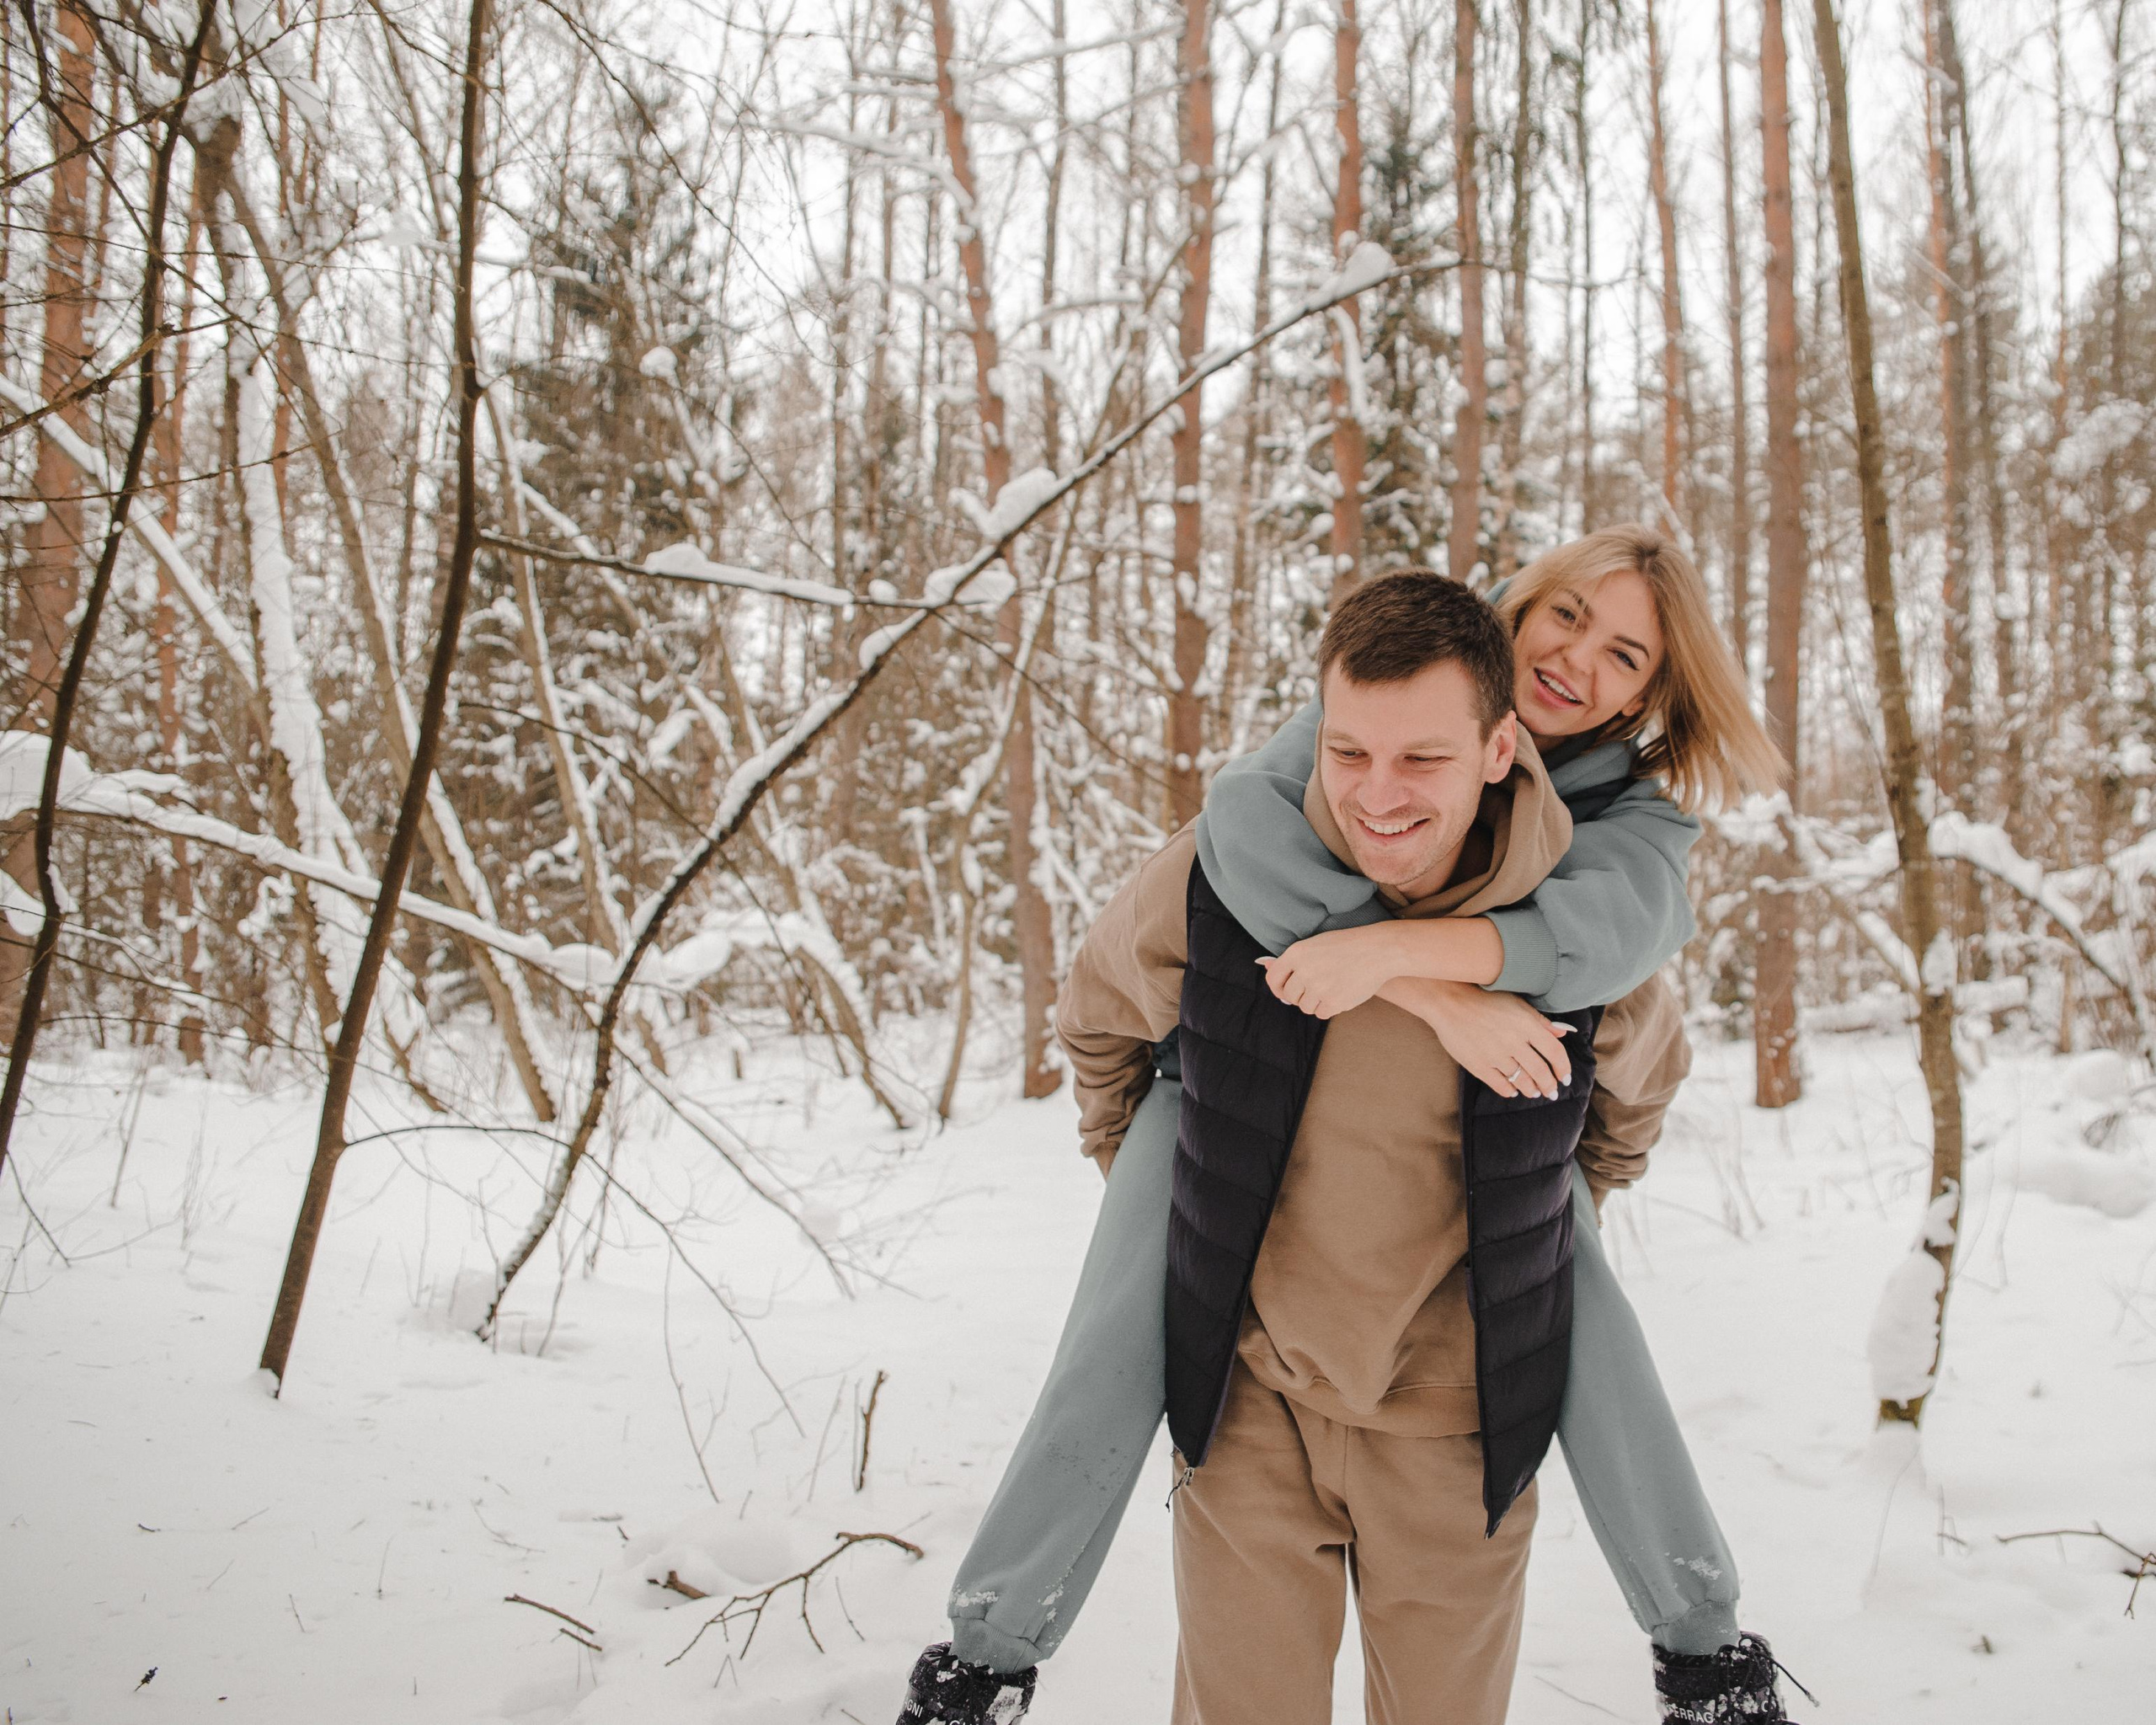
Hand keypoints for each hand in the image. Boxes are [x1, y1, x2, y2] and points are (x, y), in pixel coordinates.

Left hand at [1256, 926, 1395, 1019]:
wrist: (1378, 951)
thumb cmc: (1347, 945)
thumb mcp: (1316, 944)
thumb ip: (1292, 959)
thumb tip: (1265, 966)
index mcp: (1296, 953)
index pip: (1273, 978)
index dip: (1277, 987)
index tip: (1284, 991)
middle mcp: (1304, 971)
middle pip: (1289, 995)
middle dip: (1299, 995)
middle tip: (1315, 987)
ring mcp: (1318, 988)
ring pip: (1304, 1007)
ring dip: (1314, 1002)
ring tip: (1329, 989)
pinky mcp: (1333, 1002)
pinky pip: (1320, 1013)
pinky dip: (1327, 1008)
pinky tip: (1337, 995)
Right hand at [1378, 977, 1572, 1098]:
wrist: (1449, 1002)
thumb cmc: (1484, 999)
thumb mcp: (1517, 1003)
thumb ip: (1541, 1020)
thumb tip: (1563, 1033)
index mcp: (1527, 1024)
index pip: (1555, 1052)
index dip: (1564, 1068)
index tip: (1565, 1077)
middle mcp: (1514, 1042)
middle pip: (1541, 1071)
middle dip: (1550, 1085)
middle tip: (1552, 1092)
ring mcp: (1496, 1055)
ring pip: (1522, 1080)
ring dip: (1531, 1089)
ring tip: (1534, 1092)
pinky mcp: (1479, 1065)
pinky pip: (1500, 1084)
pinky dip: (1509, 1090)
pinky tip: (1512, 1091)